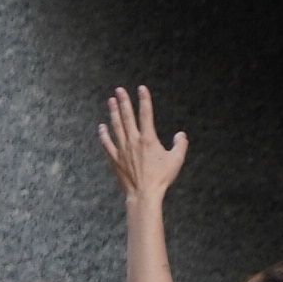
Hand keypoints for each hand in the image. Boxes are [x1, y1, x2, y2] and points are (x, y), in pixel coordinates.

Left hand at [99, 87, 187, 207]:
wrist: (144, 193)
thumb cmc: (162, 177)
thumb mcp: (177, 159)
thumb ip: (180, 144)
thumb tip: (181, 134)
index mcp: (148, 139)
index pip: (146, 114)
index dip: (144, 100)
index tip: (141, 88)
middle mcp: (133, 141)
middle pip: (127, 117)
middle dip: (124, 101)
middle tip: (119, 90)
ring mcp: (122, 150)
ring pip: (116, 127)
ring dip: (113, 113)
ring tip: (111, 101)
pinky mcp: (115, 159)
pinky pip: (107, 143)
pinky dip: (104, 134)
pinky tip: (102, 126)